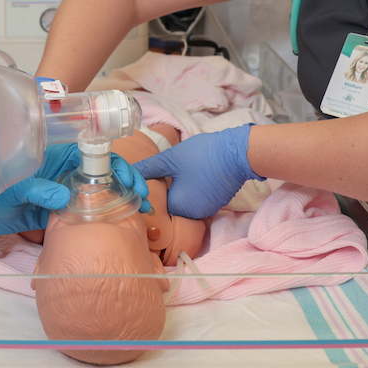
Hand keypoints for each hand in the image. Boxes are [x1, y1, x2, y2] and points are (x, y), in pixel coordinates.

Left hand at [0, 142, 151, 234]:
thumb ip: (37, 189)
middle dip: (126, 182)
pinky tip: (120, 224)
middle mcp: (63, 172)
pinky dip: (104, 217)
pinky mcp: (58, 212)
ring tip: (140, 212)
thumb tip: (64, 197)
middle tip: (141, 199)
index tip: (129, 179)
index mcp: (54, 155)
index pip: (93, 153)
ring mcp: (63, 192)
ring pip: (98, 193)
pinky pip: (84, 213)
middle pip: (103, 172)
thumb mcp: (12, 186)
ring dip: (121, 200)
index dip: (115, 163)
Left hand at [132, 124, 261, 218]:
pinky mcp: (217, 202)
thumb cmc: (202, 155)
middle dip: (168, 190)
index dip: (154, 191)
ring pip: (186, 202)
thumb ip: (149, 168)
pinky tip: (195, 174)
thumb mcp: (170, 159)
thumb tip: (130, 172)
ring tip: (183, 172)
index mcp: (180, 207)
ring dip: (182, 190)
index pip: (159, 204)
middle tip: (167, 172)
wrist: (237, 153)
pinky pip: (199, 199)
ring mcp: (207, 209)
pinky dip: (195, 190)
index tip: (154, 177)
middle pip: (173, 205)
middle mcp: (194, 214)